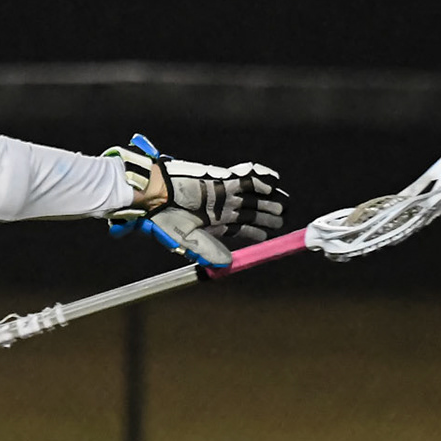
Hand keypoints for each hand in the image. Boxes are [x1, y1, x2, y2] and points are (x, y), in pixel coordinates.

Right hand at [106, 134, 287, 266]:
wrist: (155, 195)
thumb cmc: (164, 219)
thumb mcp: (187, 241)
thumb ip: (208, 252)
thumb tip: (229, 264)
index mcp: (214, 222)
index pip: (241, 227)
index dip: (256, 231)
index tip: (268, 236)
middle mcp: (222, 207)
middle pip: (251, 210)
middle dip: (268, 214)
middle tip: (283, 217)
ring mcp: (224, 191)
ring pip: (253, 195)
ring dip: (269, 198)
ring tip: (285, 202)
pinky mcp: (223, 177)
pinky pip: (247, 176)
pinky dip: (261, 178)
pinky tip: (274, 182)